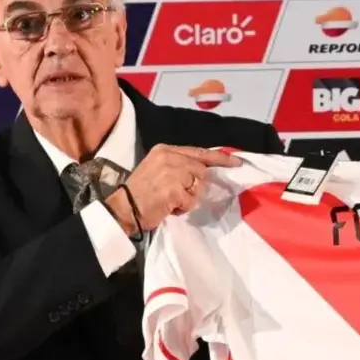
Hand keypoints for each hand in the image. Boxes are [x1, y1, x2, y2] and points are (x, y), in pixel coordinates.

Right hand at [105, 144, 240, 233]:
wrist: (122, 209)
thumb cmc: (140, 193)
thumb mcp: (157, 170)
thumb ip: (179, 166)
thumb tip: (204, 172)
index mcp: (165, 150)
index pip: (199, 152)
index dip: (219, 158)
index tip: (236, 162)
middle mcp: (169, 157)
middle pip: (201, 171)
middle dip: (194, 186)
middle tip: (177, 196)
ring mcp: (172, 172)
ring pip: (198, 186)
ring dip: (188, 198)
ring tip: (170, 201)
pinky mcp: (174, 189)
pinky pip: (191, 201)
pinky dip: (183, 208)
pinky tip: (168, 207)